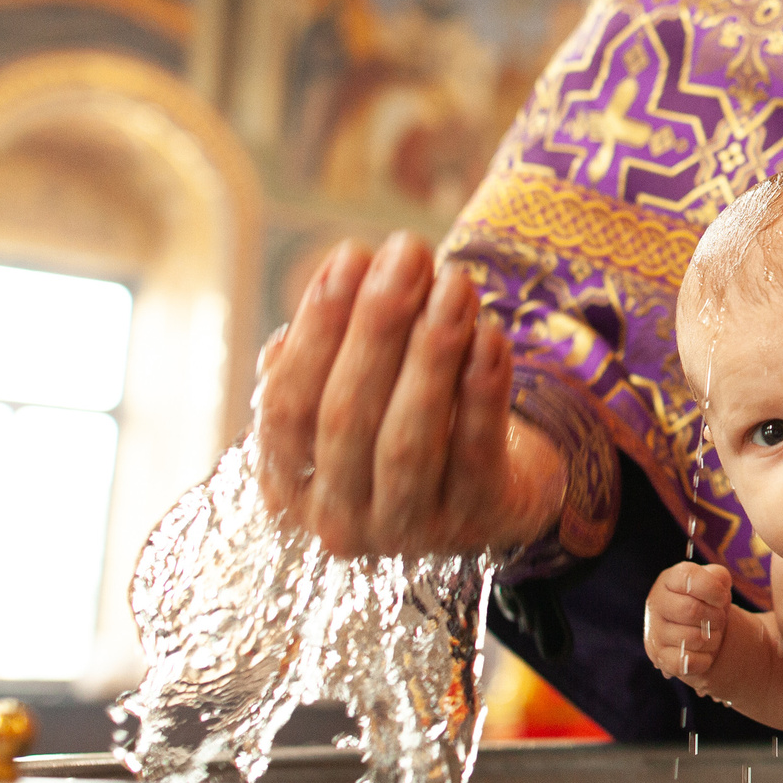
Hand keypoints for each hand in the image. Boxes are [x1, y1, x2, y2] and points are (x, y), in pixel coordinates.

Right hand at [256, 233, 554, 558]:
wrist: (494, 496)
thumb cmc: (406, 427)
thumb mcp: (355, 399)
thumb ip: (331, 353)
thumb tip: (322, 294)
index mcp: (291, 487)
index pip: (288, 404)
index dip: (318, 327)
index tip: (349, 256)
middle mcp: (339, 521)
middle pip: (346, 416)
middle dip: (377, 324)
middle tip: (407, 252)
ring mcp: (409, 530)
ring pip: (409, 436)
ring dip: (431, 350)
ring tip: (454, 281)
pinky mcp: (477, 522)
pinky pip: (476, 447)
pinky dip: (482, 387)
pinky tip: (492, 331)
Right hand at [644, 563, 731, 686]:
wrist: (700, 631)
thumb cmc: (708, 602)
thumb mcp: (716, 583)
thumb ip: (719, 577)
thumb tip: (718, 588)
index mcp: (668, 580)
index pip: (689, 577)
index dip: (713, 589)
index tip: (722, 598)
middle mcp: (655, 602)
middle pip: (692, 610)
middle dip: (716, 617)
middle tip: (719, 619)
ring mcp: (654, 631)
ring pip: (693, 639)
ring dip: (713, 639)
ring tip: (711, 635)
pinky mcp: (658, 657)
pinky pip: (688, 662)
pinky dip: (704, 660)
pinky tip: (703, 653)